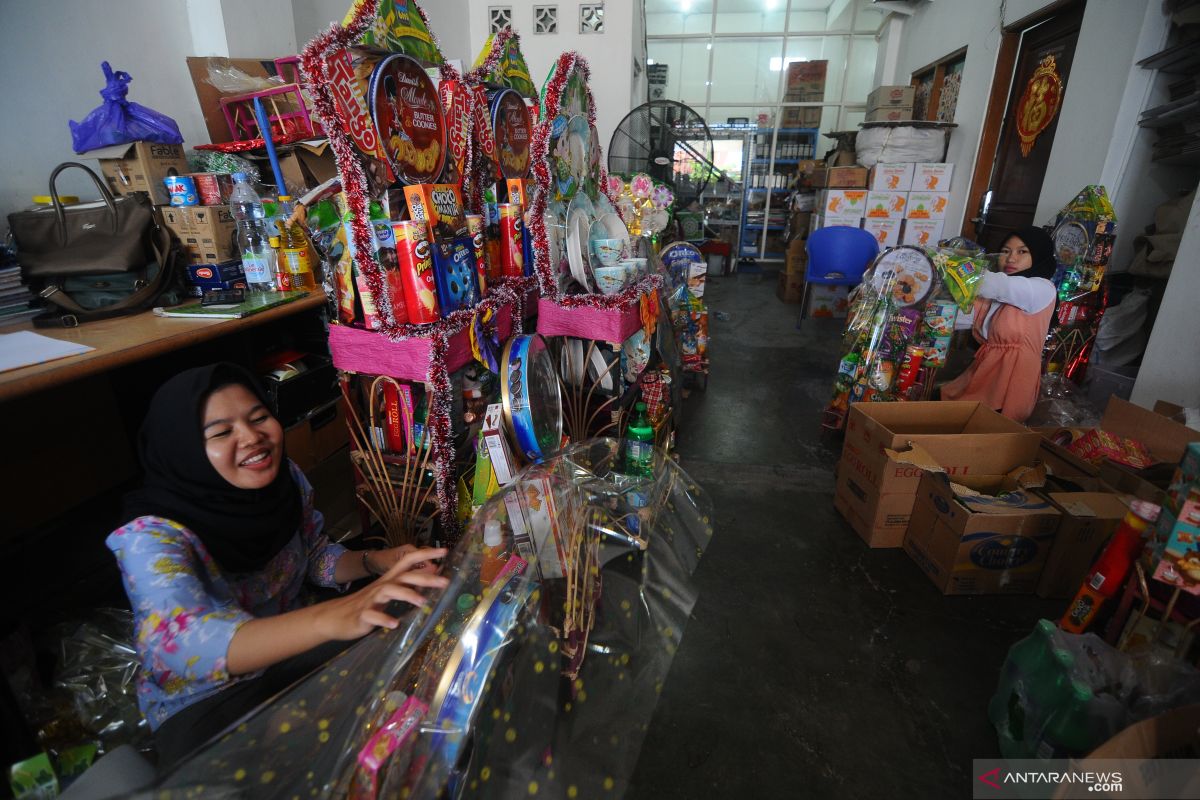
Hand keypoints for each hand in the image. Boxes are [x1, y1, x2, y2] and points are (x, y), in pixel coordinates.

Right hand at [316, 547, 448, 639]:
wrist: (333, 617)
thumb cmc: (365, 604)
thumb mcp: (388, 590)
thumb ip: (408, 581)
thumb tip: (432, 572)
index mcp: (389, 579)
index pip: (407, 560)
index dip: (425, 554)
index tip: (444, 551)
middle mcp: (381, 586)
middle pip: (403, 576)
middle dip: (424, 578)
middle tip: (444, 582)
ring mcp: (370, 600)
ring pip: (389, 591)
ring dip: (406, 594)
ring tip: (422, 602)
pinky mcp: (362, 615)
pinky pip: (372, 615)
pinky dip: (383, 619)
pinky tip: (394, 624)